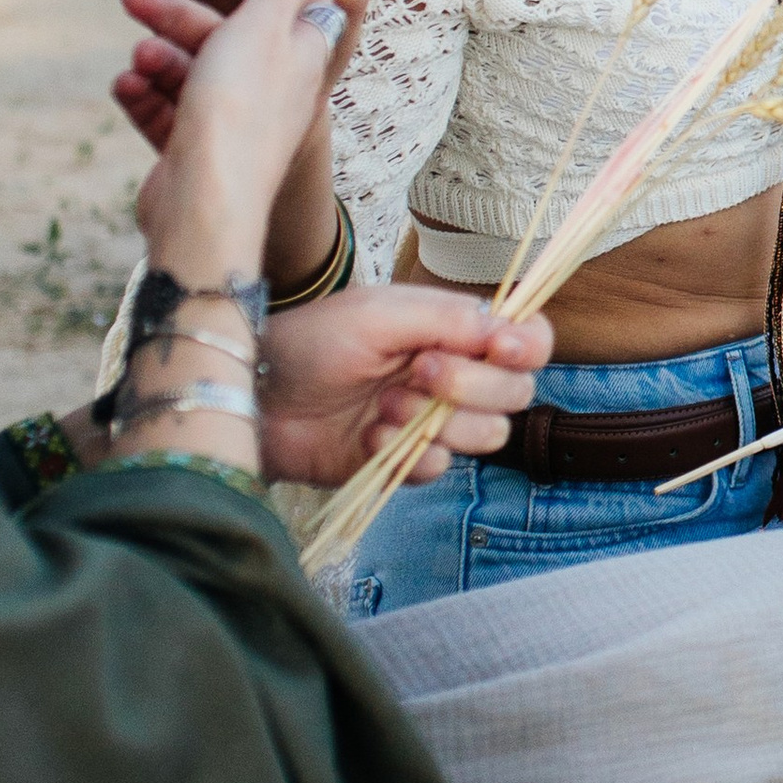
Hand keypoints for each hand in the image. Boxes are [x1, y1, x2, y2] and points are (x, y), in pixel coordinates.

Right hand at [138, 0, 359, 287]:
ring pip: (190, 73)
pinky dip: (147, 98)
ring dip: (158, 60)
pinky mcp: (200, 153)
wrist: (205, 206)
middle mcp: (274, 87)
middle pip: (223, 35)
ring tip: (136, 62)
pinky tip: (124, 88)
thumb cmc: (239, 107)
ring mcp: (236, 123)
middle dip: (176, 17)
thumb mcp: (264, 26)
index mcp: (302, 53)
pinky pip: (169, 113)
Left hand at [258, 286, 549, 487]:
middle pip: (515, 392)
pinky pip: (439, 468)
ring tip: (385, 405)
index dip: (526, 347)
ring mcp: (431, 421)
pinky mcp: (404, 461)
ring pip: (487, 435)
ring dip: (438, 421)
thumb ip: (447, 318)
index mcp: (451, 331)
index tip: (499, 350)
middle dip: (472, 384)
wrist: (256, 398)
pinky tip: (369, 435)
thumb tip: (504, 329)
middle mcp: (452, 375)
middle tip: (419, 371)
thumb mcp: (378, 314)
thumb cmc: (309, 343)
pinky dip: (405, 453)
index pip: (524, 340)